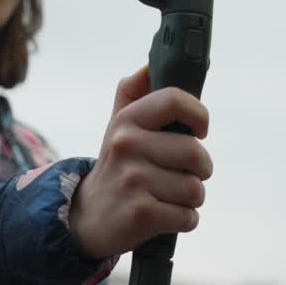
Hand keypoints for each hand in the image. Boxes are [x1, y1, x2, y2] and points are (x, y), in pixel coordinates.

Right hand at [68, 65, 213, 259]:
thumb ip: (134, 94)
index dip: (198, 116)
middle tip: (180, 173)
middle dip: (199, 170)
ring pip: (196, 189)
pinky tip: (163, 215)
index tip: (198, 131)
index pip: (175, 100)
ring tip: (166, 195)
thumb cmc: (116, 167)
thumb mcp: (118, 127)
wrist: (86, 218)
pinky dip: (183, 220)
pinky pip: (189, 217)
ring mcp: (133, 180)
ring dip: (190, 198)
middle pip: (196, 153)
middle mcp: (127, 145)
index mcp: (127, 120)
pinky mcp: (141, 214)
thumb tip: (149, 65)